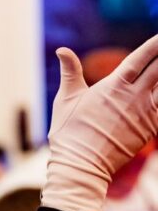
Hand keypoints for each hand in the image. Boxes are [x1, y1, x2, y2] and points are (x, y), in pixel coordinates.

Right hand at [43, 36, 157, 210]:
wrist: (80, 165)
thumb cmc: (69, 132)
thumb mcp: (67, 98)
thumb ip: (70, 71)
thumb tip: (62, 50)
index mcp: (114, 86)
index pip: (140, 58)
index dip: (154, 45)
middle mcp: (133, 97)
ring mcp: (144, 114)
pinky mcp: (150, 130)